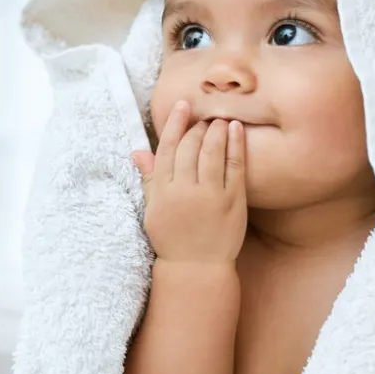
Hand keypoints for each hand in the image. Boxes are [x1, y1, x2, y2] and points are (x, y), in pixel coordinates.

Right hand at [132, 100, 247, 264]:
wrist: (196, 268)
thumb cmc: (172, 238)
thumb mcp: (153, 210)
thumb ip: (150, 179)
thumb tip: (138, 151)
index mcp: (163, 191)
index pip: (167, 148)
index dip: (175, 123)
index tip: (183, 105)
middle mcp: (185, 190)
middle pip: (190, 146)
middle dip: (198, 127)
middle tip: (205, 117)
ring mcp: (210, 195)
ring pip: (212, 152)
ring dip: (217, 130)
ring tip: (221, 119)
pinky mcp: (233, 201)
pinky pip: (235, 166)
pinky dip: (236, 145)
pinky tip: (237, 130)